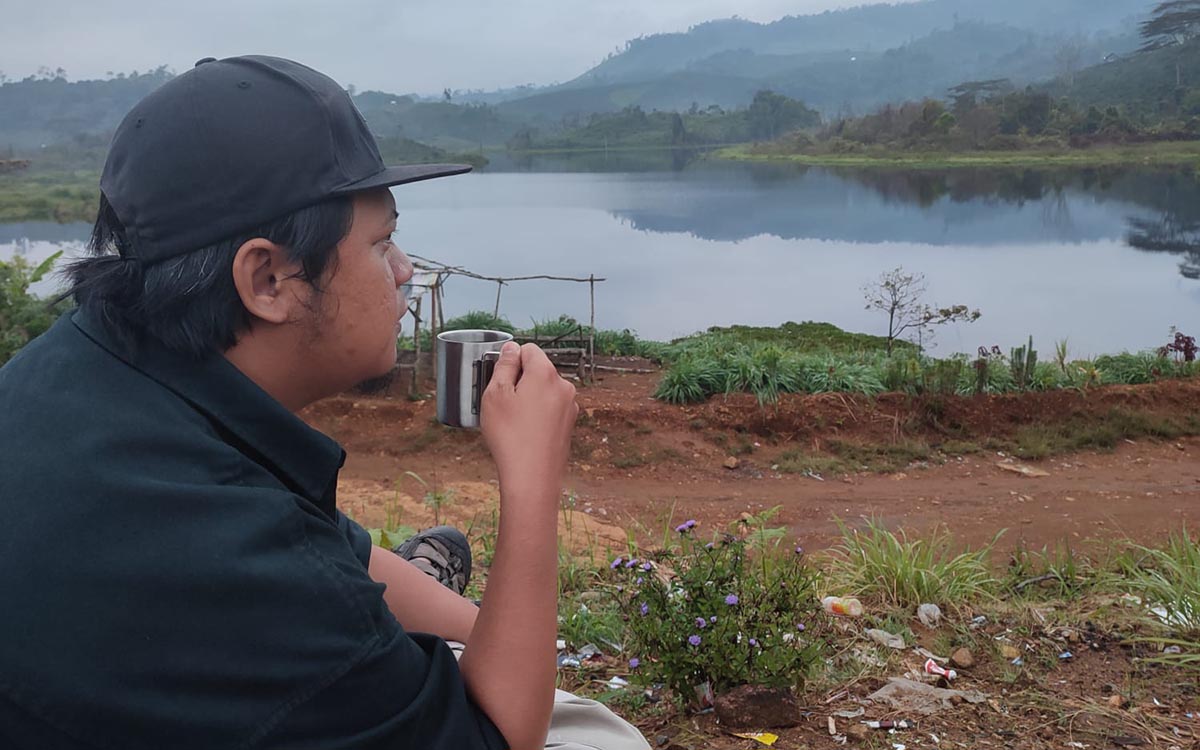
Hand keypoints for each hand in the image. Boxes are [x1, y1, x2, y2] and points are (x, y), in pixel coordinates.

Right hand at [480, 342, 577, 500]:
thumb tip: (512, 349)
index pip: (528, 350)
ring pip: (544, 391)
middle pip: (538, 370)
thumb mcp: (495, 395)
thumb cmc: (510, 436)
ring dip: (529, 398)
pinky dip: (538, 414)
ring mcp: (569, 406)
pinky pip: (550, 409)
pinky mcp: (569, 424)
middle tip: (502, 404)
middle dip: (520, 380)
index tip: (499, 381)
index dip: (510, 361)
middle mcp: (563, 386)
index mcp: (546, 373)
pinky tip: (525, 432)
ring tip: (513, 422)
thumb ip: (504, 366)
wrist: (533, 478)